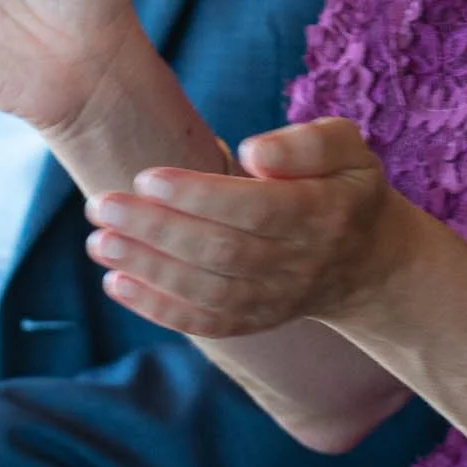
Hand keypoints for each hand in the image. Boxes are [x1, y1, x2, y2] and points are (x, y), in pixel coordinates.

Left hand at [86, 117, 420, 340]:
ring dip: (147, 270)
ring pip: (207, 291)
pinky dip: (160, 309)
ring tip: (98, 242)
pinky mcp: (256, 320)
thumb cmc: (344, 186)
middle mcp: (296, 263)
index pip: (254, 210)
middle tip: (100, 205)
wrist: (368, 261)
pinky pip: (207, 322)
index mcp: (319, 214)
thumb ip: (307, 143)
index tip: (146, 178)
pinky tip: (116, 284)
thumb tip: (253, 154)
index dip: (198, 197)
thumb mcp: (347, 149)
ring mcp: (275, 298)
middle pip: (220, 252)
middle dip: (155, 230)